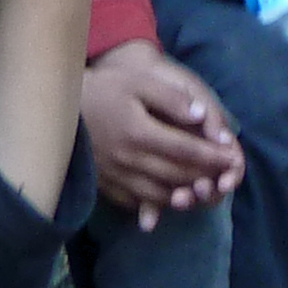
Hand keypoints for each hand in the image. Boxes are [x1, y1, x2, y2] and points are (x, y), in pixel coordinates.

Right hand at [81, 40, 241, 224]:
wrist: (55, 106)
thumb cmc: (101, 89)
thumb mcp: (138, 83)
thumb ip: (172, 98)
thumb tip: (202, 115)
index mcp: (138, 132)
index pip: (186, 150)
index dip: (213, 156)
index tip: (232, 158)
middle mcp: (127, 159)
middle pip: (176, 176)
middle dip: (205, 178)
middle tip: (226, 179)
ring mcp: (113, 176)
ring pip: (158, 194)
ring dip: (185, 196)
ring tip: (204, 191)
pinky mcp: (102, 185)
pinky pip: (134, 202)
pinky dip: (156, 205)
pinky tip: (169, 201)